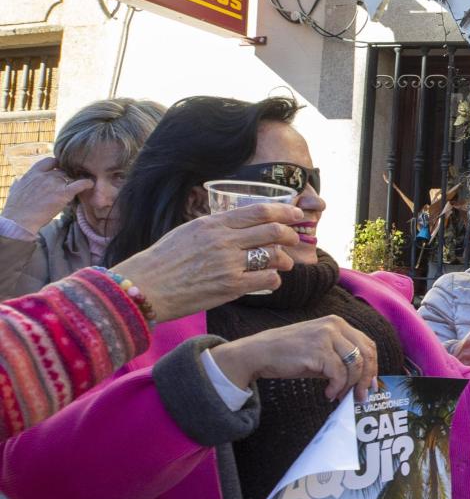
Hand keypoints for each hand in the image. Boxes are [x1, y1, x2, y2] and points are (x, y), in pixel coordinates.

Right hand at [1, 156, 90, 233]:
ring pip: (70, 179)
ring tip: (78, 187)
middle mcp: (45, 175)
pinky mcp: (63, 193)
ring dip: (73, 183)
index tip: (60, 170)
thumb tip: (20, 181)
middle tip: (69, 185)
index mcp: (33, 173)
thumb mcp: (16, 188)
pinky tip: (90, 184)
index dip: (57, 165)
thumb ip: (22, 182)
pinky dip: (86, 183)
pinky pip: (80, 184)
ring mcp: (54, 183)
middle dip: (66, 178)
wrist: (20, 219)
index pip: (49, 161)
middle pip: (62, 172)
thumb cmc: (16, 208)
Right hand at [114, 203, 303, 320]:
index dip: (284, 212)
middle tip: (293, 240)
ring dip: (284, 260)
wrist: (144, 287)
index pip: (259, 211)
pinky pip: (267, 279)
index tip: (297, 215)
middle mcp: (224, 240)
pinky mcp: (231, 287)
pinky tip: (269, 280)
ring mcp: (229, 264)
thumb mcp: (188, 232)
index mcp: (213, 223)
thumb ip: (217, 227)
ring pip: (274, 255)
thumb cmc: (164, 261)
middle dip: (290, 235)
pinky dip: (274, 279)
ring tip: (283, 263)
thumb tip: (242, 224)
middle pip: (273, 231)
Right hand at [206, 316, 379, 401]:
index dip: (373, 366)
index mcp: (337, 323)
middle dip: (366, 379)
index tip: (371, 385)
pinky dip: (337, 387)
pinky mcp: (318, 350)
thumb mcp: (320, 350)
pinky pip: (339, 374)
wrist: (259, 353)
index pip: (367, 344)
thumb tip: (363, 380)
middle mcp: (335, 325)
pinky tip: (328, 393)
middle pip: (366, 354)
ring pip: (355, 365)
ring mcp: (326, 336)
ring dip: (350, 385)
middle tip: (361, 396)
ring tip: (340, 396)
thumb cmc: (289, 355)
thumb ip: (341, 359)